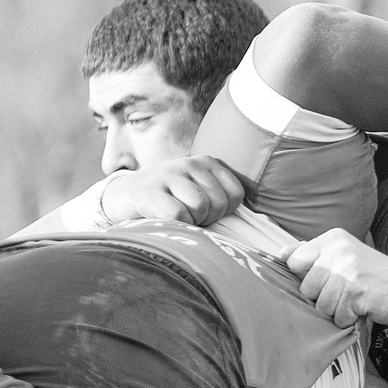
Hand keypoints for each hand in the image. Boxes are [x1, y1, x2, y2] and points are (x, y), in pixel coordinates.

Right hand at [102, 157, 244, 225]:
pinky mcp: (150, 190)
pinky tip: (162, 217)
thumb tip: (263, 222)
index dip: (224, 212)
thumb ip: (225, 199)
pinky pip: (177, 214)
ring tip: (176, 216)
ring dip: (190, 221)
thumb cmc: (170, 200)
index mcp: (208, 163)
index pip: (237, 194)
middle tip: (188, 216)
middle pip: (219, 203)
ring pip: (200, 208)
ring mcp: (169, 174)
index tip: (206, 212)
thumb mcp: (199, 191)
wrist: (125, 196)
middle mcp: (190, 163)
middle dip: (207, 219)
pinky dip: (174, 224)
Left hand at [284, 229, 387, 327]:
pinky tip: (363, 308)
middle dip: (323, 298)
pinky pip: (338, 316)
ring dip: (337, 310)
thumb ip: (313, 253)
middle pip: (307, 288)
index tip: (326, 280)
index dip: (306, 278)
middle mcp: (339, 251)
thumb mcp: (343, 253)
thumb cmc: (372, 275)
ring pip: (322, 305)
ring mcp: (349, 272)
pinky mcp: (358, 293)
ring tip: (355, 300)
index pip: (294, 262)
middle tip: (345, 292)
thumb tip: (282, 255)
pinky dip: (349, 319)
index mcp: (332, 239)